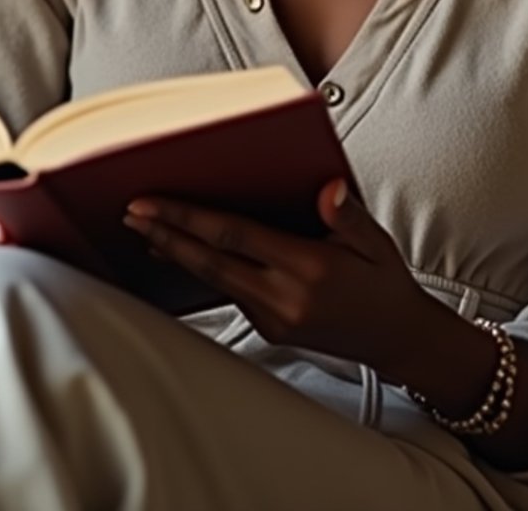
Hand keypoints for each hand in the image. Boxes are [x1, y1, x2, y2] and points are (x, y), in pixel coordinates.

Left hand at [123, 178, 426, 377]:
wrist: (396, 339)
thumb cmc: (384, 282)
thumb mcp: (377, 242)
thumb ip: (348, 215)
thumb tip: (328, 188)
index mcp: (309, 269)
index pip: (236, 237)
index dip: (190, 219)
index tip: (152, 203)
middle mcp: (285, 298)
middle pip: (212, 262)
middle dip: (167, 235)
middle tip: (130, 212)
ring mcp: (275, 319)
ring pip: (215, 281)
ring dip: (178, 254)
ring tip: (143, 230)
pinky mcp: (271, 330)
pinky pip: (230, 294)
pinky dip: (203, 271)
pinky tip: (184, 253)